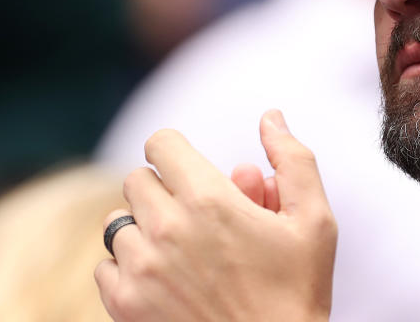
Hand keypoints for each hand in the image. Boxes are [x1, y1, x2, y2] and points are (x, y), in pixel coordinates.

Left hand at [95, 110, 336, 320]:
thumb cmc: (297, 292)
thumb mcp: (314, 221)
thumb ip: (293, 159)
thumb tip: (270, 117)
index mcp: (209, 200)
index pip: (161, 144)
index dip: (177, 151)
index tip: (192, 170)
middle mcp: (166, 228)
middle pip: (137, 179)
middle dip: (164, 188)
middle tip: (195, 214)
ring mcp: (140, 269)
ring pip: (118, 222)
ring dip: (144, 228)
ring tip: (181, 250)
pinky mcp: (125, 306)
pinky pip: (104, 266)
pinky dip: (127, 268)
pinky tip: (164, 280)